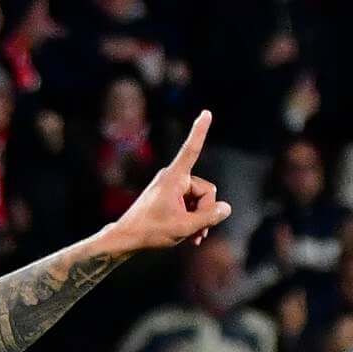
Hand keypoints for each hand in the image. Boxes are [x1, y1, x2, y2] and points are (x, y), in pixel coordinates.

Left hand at [97, 111, 229, 252]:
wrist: (126, 238)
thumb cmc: (151, 231)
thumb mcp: (184, 227)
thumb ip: (208, 218)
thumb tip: (226, 208)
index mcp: (174, 178)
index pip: (191, 150)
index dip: (200, 132)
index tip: (206, 112)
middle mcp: (173, 178)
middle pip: (206, 191)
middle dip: (205, 212)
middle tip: (198, 233)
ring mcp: (172, 187)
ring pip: (200, 200)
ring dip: (199, 219)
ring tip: (194, 238)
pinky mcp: (170, 197)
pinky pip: (190, 204)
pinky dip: (192, 219)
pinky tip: (192, 236)